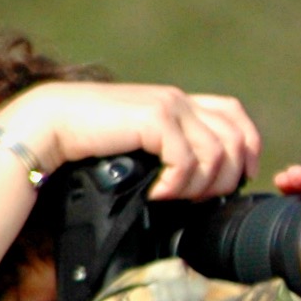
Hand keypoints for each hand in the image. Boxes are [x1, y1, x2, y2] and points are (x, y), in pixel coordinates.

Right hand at [0, 83, 261, 199]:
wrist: (52, 124)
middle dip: (226, 179)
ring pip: (217, 154)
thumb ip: (170, 150)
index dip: (248, 149)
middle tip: (196, 200)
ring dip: (198, 186)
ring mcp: (170, 106)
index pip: (235, 116)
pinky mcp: (155, 118)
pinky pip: (187, 160)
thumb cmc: (91, 141)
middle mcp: (180, 100)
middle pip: (236, 139)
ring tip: (171, 195)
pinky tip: (156, 192)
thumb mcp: (141, 144)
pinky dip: (176, 184)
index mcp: (180, 102)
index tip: (237, 180)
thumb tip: (201, 186)